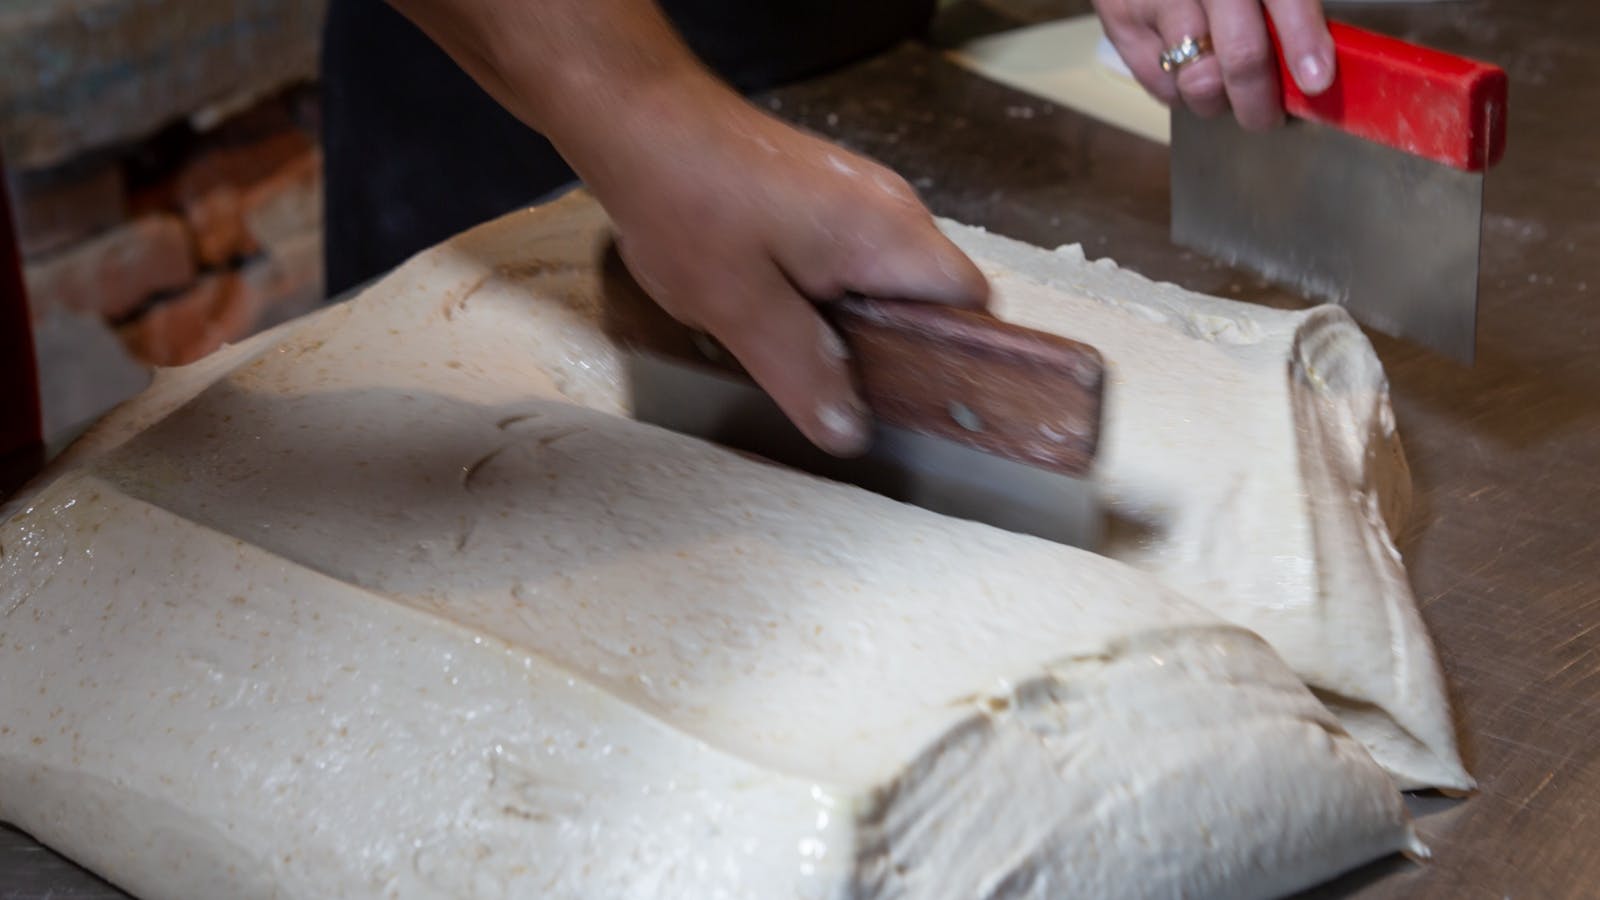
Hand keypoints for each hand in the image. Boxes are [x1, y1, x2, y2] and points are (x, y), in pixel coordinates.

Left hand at [573, 79, 988, 455]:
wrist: (641, 119)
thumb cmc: (689, 203)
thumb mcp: (743, 311)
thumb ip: (804, 374)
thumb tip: (851, 431)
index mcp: (891, 235)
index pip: (971, 304)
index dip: (951, 358)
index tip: (909, 399)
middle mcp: (891, 207)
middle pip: (929, 295)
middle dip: (890, 345)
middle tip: (838, 385)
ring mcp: (859, 194)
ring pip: (885, 278)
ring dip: (850, 320)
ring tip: (795, 346)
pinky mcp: (824, 192)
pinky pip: (850, 255)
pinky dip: (825, 289)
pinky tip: (773, 305)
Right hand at [1094, 0, 1334, 129]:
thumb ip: (1283, 2)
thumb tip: (1313, 59)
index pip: (1283, 1)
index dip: (1303, 42)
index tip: (1317, 80)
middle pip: (1240, 56)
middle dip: (1260, 101)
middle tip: (1269, 115)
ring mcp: (1155, 1)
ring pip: (1197, 82)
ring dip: (1219, 100)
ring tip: (1225, 90)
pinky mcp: (1120, 22)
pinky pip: (1159, 86)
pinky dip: (1181, 91)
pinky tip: (1188, 69)